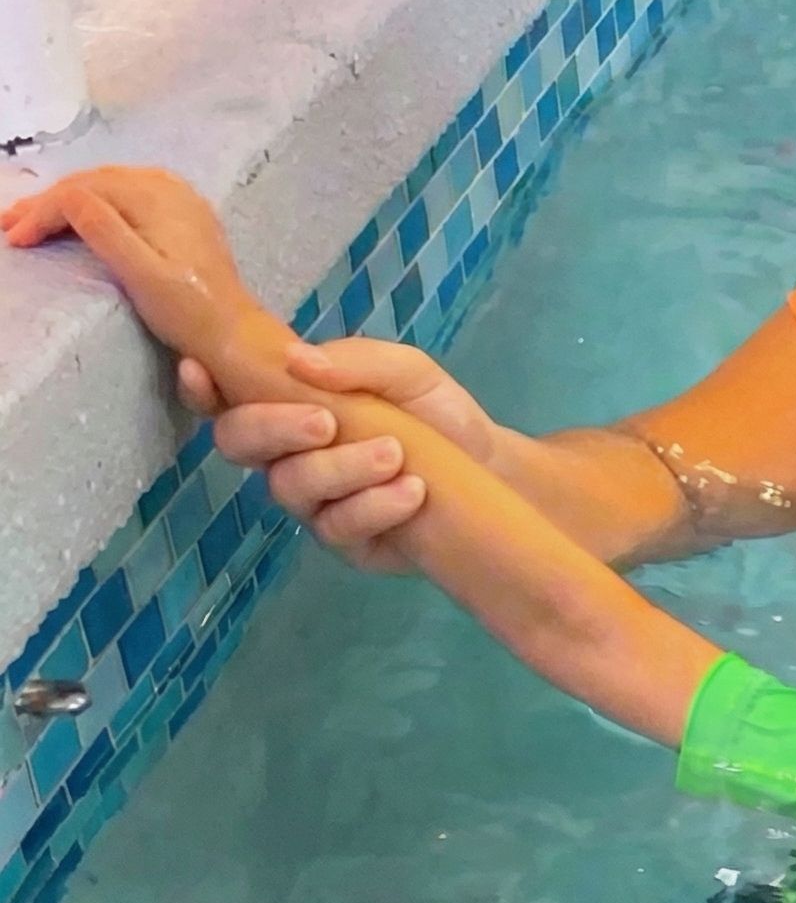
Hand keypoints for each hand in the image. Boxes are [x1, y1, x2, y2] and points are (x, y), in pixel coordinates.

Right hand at [2, 165, 239, 293]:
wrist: (234, 333)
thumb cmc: (187, 311)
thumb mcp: (141, 273)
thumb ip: (104, 230)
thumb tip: (67, 195)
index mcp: (156, 198)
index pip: (84, 192)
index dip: (44, 211)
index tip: (14, 238)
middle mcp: (168, 188)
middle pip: (95, 184)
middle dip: (49, 203)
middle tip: (9, 225)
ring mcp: (179, 199)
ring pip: (109, 187)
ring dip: (69, 201)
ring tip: (33, 219)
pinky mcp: (183, 216)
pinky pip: (127, 195)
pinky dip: (96, 203)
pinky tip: (79, 215)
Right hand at [177, 339, 497, 574]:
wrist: (488, 466)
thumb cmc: (433, 412)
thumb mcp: (407, 371)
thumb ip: (355, 361)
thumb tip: (297, 359)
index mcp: (289, 407)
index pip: (227, 399)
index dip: (200, 388)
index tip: (201, 371)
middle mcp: (287, 457)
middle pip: (239, 444)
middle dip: (274, 428)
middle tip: (325, 421)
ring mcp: (313, 503)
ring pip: (290, 488)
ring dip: (340, 468)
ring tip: (395, 454)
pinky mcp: (346, 542)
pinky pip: (337, 528)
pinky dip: (374, 506)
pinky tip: (412, 491)